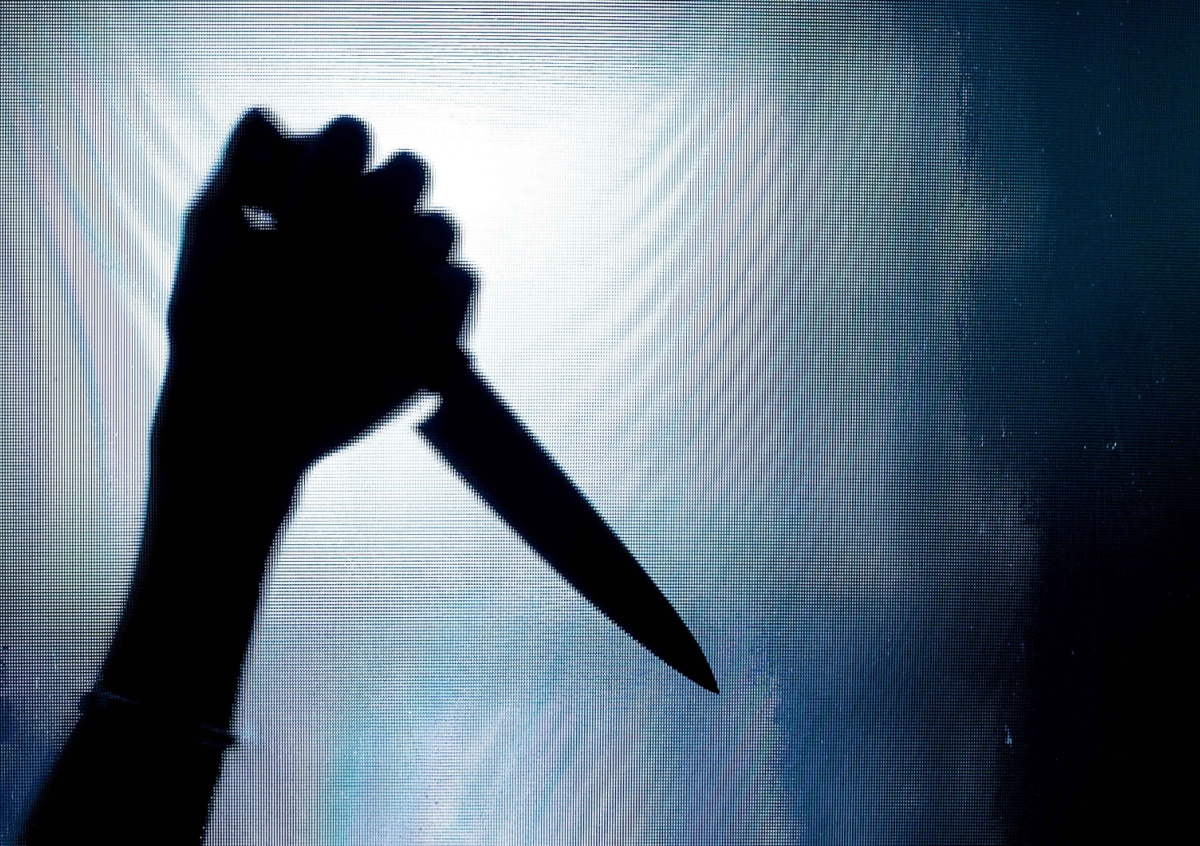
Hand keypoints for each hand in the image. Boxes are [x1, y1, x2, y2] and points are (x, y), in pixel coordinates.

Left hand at [161, 108, 475, 489]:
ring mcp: (409, 273)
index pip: (352, 136)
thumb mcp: (212, 237)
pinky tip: (384, 324)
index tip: (292, 204)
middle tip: (332, 244)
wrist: (243, 412)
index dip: (334, 157)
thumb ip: (239, 167)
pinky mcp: (438, 321)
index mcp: (320, 193)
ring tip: (350, 298)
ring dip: (402, 250)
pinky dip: (432, 294)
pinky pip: (461, 280)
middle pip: (410, 170)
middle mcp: (372, 225)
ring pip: (441, 225)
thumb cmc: (216, 322)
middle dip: (378, 197)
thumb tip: (269, 117)